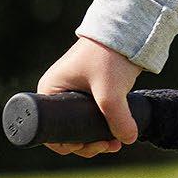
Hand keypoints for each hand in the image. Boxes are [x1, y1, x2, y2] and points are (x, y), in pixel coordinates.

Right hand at [36, 36, 142, 157]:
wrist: (126, 30)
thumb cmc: (108, 55)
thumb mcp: (110, 90)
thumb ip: (118, 117)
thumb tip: (128, 139)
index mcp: (49, 90)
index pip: (51, 131)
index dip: (70, 145)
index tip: (92, 146)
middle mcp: (57, 92)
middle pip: (67, 130)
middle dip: (87, 143)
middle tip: (108, 146)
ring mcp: (73, 91)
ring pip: (80, 125)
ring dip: (96, 138)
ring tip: (116, 144)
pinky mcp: (89, 90)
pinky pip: (90, 116)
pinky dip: (101, 127)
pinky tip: (116, 136)